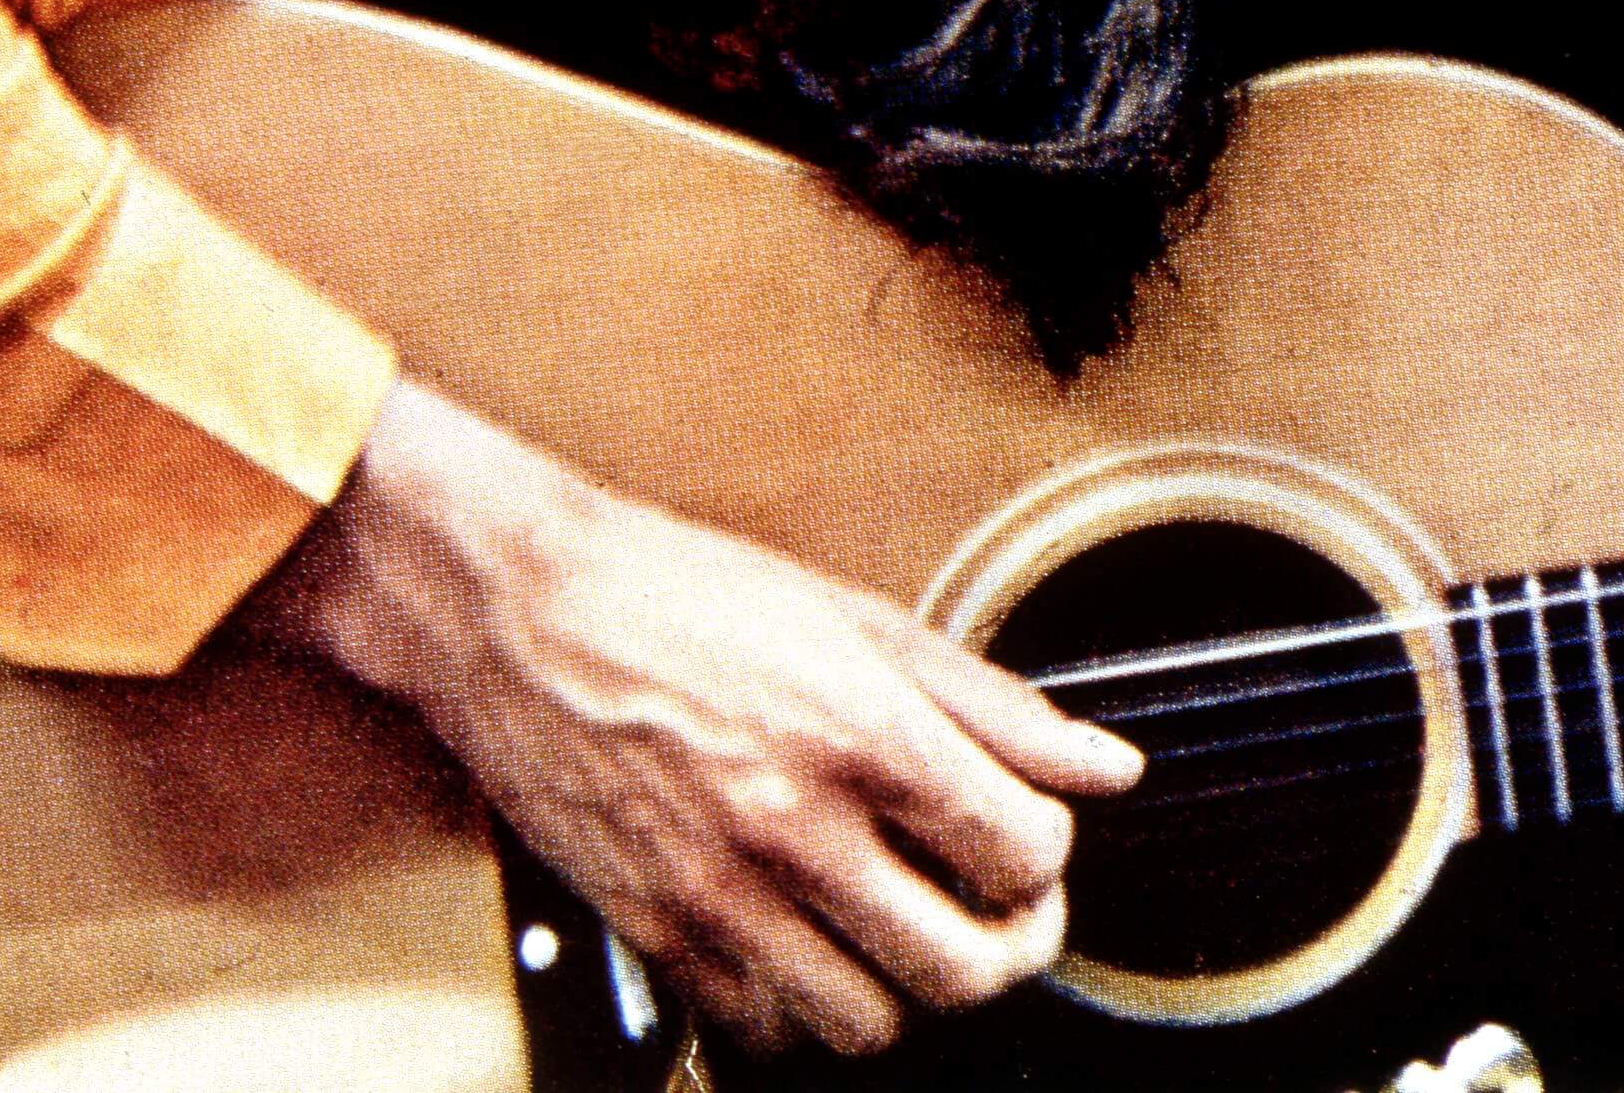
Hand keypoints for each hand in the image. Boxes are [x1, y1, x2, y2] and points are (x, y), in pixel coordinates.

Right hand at [253, 378, 1142, 1057]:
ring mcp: (722, 893)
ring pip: (871, 1022)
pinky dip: (808, 1009)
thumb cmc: (678, 593)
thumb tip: (1101, 762)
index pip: (1021, 852)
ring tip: (908, 924)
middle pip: (964, 965)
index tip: (1032, 838)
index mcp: (861, 734)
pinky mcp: (660, 934)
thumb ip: (994, 704)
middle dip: (1008, 944)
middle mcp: (796, 827)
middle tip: (999, 908)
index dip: (1049, 854)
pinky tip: (817, 942)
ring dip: (910, 986)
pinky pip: (766, 1030)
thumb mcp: (859, 620)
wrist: (522, 611)